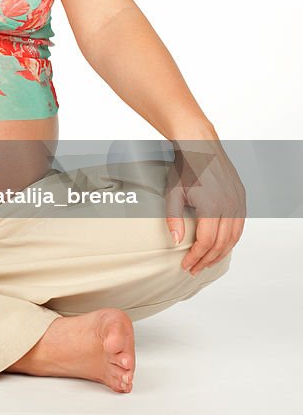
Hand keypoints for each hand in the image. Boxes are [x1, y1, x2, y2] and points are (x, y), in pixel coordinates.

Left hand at [165, 139, 246, 276]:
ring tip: (207, 262)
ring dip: (220, 253)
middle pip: (221, 243)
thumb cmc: (185, 167)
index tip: (186, 264)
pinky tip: (221, 246)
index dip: (196, 256)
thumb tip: (175, 241)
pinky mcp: (240, 197)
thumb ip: (174, 219)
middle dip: (207, 260)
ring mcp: (237, 201)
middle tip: (195, 268)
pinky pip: (239, 225)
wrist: (200, 146)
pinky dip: (231, 240)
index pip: (206, 241)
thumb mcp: (173, 193)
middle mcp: (228, 205)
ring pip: (233, 237)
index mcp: (211, 206)